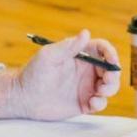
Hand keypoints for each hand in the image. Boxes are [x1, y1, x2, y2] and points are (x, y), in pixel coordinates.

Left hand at [0, 30, 121, 119]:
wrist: (23, 97)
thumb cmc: (33, 72)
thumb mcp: (49, 56)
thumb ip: (69, 46)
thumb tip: (85, 33)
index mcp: (80, 56)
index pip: (102, 50)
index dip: (111, 53)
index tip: (112, 60)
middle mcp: (86, 70)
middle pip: (110, 70)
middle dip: (113, 75)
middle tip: (106, 80)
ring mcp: (86, 87)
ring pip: (109, 87)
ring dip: (110, 89)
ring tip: (100, 92)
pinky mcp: (83, 103)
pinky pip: (100, 103)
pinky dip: (100, 103)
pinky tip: (92, 103)